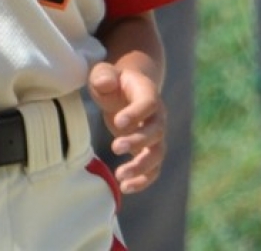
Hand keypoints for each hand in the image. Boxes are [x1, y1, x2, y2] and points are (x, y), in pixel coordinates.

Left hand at [88, 60, 165, 193]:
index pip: (148, 104)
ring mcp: (156, 135)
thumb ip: (103, 76)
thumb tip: (106, 83)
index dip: (136, 114)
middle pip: (156, 131)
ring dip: (141, 166)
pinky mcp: (149, 150)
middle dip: (138, 141)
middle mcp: (157, 116)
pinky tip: (125, 187)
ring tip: (120, 176)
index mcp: (147, 93)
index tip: (118, 122)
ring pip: (157, 154)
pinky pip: (153, 169)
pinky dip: (142, 180)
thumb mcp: (103, 72)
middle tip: (115, 147)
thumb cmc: (112, 80)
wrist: (126, 89)